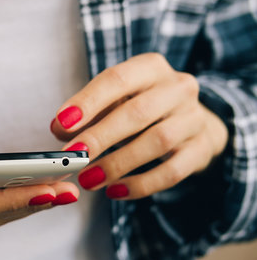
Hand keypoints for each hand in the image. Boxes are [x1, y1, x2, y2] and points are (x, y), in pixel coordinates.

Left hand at [51, 53, 227, 199]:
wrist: (190, 122)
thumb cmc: (140, 109)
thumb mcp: (112, 102)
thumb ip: (85, 114)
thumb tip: (59, 130)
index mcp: (150, 68)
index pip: (117, 79)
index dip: (88, 102)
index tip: (62, 123)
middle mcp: (177, 88)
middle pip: (138, 112)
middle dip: (100, 137)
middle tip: (72, 157)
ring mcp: (194, 118)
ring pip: (157, 142)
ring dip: (118, 163)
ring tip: (88, 179)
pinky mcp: (201, 149)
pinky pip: (173, 171)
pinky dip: (141, 184)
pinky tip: (114, 191)